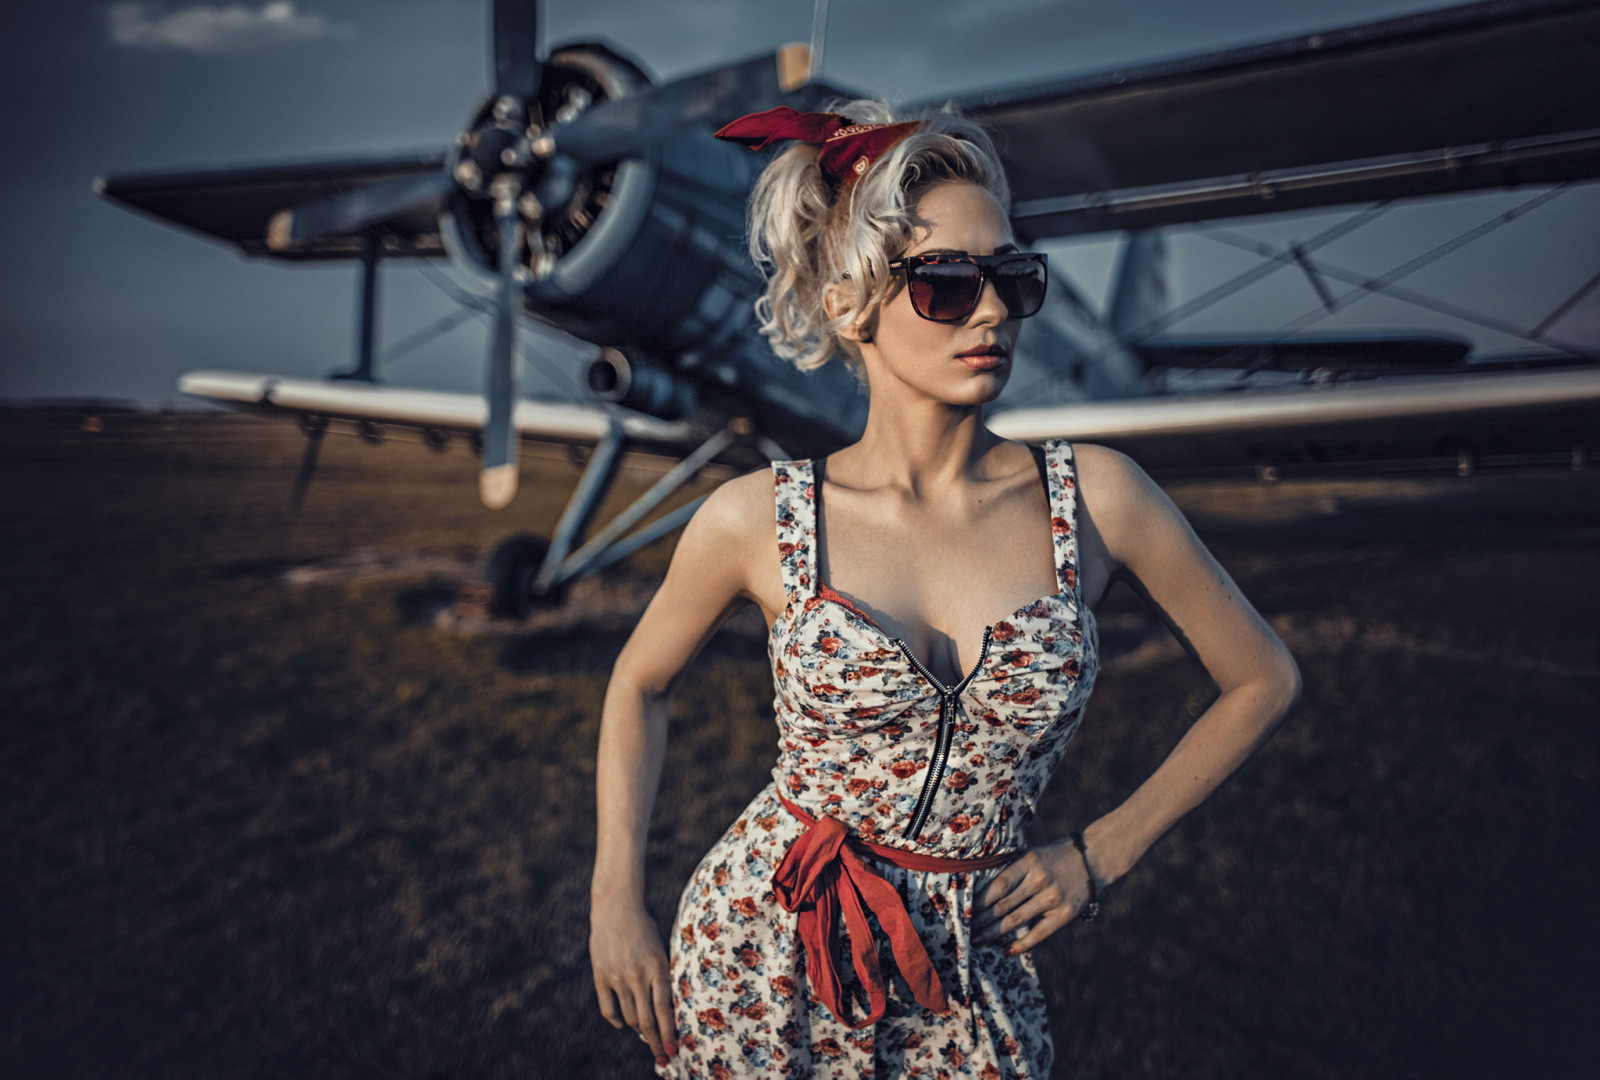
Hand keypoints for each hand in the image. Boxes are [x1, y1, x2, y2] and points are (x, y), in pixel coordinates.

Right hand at [589, 902, 676, 1064]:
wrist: (616, 907)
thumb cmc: (645, 929)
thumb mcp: (662, 949)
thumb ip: (664, 977)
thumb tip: (667, 1010)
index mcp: (658, 967)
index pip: (665, 1011)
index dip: (669, 1034)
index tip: (675, 1050)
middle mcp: (638, 975)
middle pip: (648, 1021)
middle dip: (657, 1043)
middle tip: (663, 1057)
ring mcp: (618, 977)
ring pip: (630, 1018)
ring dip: (640, 1031)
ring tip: (646, 1036)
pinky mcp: (601, 977)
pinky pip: (609, 1010)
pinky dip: (618, 1022)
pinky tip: (624, 1024)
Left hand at [973, 838, 1093, 954]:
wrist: (1092, 859)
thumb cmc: (1054, 857)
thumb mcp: (1031, 855)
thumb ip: (1011, 870)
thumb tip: (981, 891)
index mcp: (1028, 863)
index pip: (998, 885)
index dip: (980, 901)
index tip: (965, 910)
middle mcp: (1040, 880)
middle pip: (1003, 905)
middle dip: (981, 920)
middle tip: (964, 930)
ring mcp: (1053, 898)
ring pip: (1016, 920)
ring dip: (994, 933)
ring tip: (977, 940)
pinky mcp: (1065, 914)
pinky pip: (1040, 933)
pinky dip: (1022, 944)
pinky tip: (1008, 950)